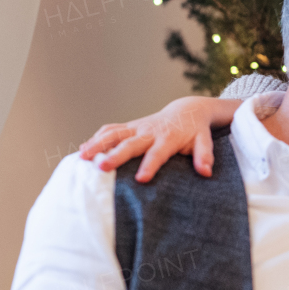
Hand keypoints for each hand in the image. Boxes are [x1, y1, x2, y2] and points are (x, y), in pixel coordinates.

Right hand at [77, 95, 244, 182]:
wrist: (187, 110)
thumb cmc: (195, 131)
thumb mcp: (204, 141)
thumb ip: (204, 155)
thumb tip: (206, 172)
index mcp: (169, 137)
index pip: (158, 153)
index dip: (150, 165)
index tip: (141, 179)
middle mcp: (149, 131)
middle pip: (130, 144)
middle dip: (115, 155)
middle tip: (101, 167)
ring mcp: (136, 127)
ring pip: (114, 134)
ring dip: (97, 144)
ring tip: (82, 157)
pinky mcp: (129, 126)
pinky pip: (110, 130)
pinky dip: (96, 138)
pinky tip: (82, 151)